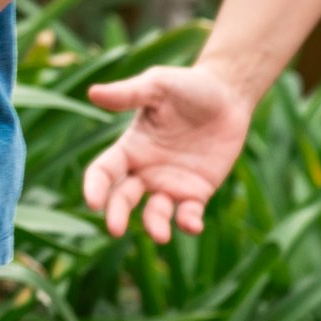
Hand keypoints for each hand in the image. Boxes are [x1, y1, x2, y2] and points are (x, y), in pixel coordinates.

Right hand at [81, 63, 255, 239]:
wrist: (228, 95)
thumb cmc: (188, 85)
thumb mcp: (157, 85)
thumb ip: (128, 93)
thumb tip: (92, 92)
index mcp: (130, 147)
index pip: (104, 171)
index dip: (95, 187)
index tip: (93, 202)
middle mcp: (145, 170)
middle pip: (123, 198)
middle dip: (117, 215)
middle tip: (115, 229)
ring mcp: (171, 184)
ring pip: (155, 213)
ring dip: (154, 225)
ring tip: (160, 235)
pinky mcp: (198, 192)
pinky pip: (189, 214)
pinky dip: (188, 223)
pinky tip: (192, 223)